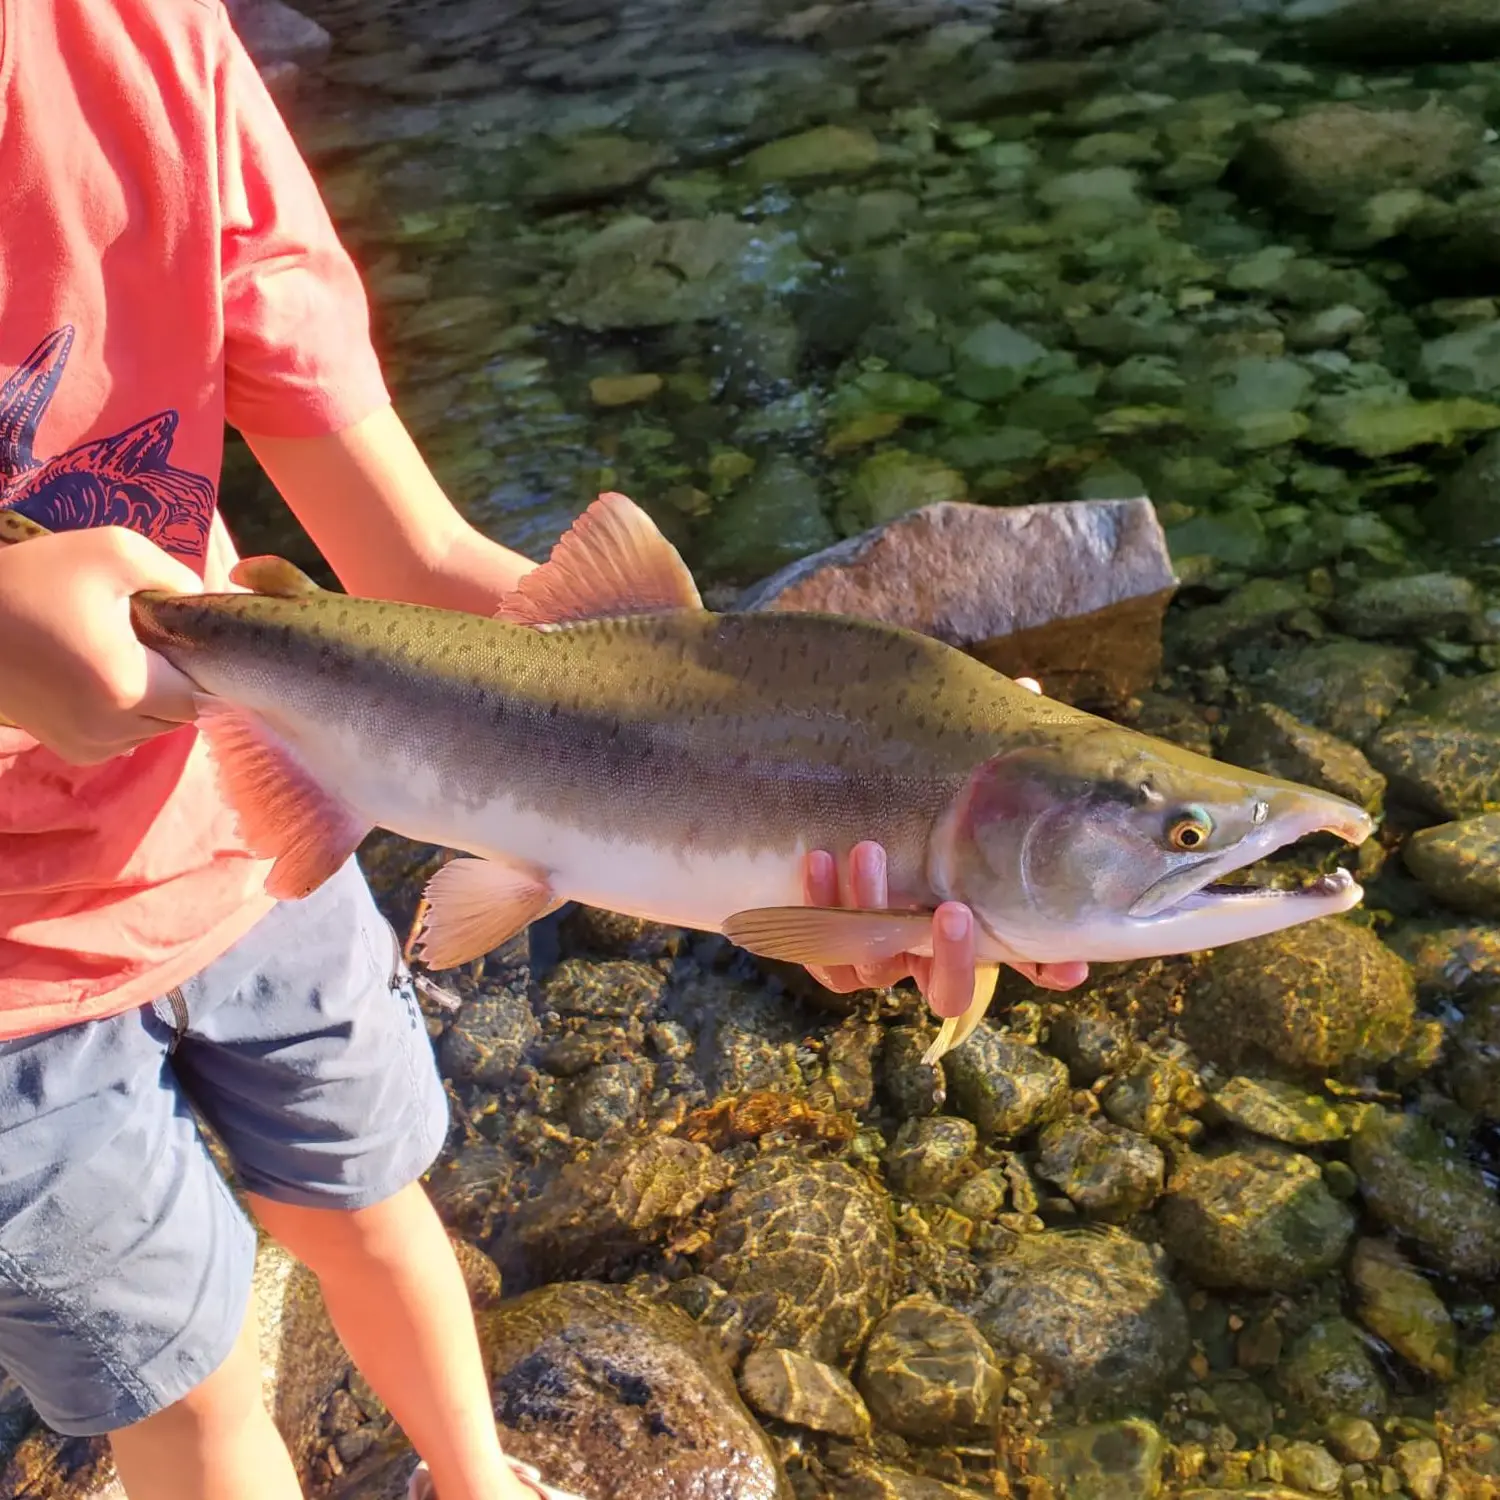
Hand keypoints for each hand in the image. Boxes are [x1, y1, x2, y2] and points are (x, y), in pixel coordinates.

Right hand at [0, 525, 203, 762]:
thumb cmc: (35, 579)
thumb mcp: (112, 551)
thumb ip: (175, 576)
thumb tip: (206, 602)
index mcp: (129, 689)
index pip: (202, 695)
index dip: (202, 666)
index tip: (180, 636)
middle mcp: (112, 731)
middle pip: (180, 715)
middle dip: (177, 680)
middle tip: (148, 640)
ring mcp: (90, 746)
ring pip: (154, 727)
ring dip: (152, 697)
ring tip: (121, 655)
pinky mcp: (72, 750)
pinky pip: (125, 736)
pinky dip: (126, 712)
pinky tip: (102, 676)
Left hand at [800, 677, 1088, 1017]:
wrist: (821, 810)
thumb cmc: (912, 797)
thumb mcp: (955, 774)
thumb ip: (993, 747)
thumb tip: (1029, 689)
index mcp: (974, 920)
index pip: (1024, 962)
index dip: (1048, 969)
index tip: (1068, 965)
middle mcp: (923, 950)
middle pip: (948, 990)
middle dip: (955, 957)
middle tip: (957, 911)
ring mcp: (874, 954)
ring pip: (876, 967)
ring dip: (875, 913)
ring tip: (870, 849)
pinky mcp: (826, 949)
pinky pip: (821, 951)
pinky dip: (817, 909)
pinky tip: (818, 857)